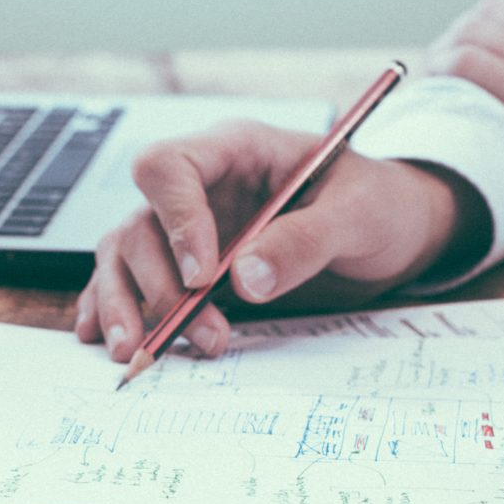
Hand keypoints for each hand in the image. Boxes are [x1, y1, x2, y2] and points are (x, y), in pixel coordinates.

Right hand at [74, 120, 488, 360]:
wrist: (395, 231)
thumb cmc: (379, 205)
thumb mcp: (358, 215)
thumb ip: (304, 241)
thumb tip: (245, 280)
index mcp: (236, 150)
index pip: (169, 167)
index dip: (176, 220)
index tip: (203, 276)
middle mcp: (201, 187)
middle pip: (140, 223)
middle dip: (160, 285)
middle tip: (203, 333)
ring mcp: (189, 227)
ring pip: (125, 255)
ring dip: (127, 305)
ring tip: (137, 353)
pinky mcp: (189, 266)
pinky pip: (133, 281)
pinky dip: (115, 309)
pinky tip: (108, 339)